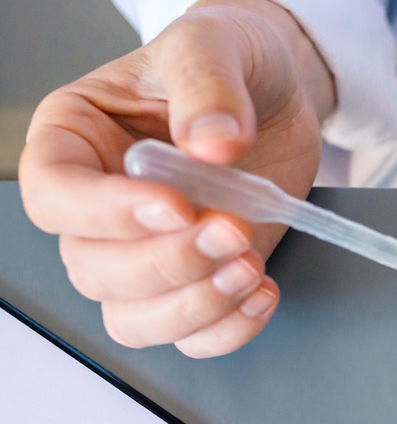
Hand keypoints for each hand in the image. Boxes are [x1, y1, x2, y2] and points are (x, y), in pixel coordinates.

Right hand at [19, 0, 333, 356]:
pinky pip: (192, 337)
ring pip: (134, 318)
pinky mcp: (198, 280)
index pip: (54, 195)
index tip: (174, 205)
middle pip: (94, 269)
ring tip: (249, 265)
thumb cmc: (226, 64)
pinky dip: (228, 329)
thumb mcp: (214, 48)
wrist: (277, 94)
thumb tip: (214, 144)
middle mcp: (100, 208)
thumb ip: (208, 88)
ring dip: (195, 305)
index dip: (107, 214)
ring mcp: (148, 252)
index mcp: (75, 140)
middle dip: (168, 262)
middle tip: (231, 229)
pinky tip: (262, 290)